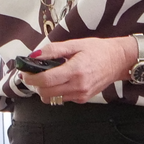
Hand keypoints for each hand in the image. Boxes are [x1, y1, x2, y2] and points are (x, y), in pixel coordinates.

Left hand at [18, 37, 135, 103]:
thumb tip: (34, 55)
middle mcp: (78, 86)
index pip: (46, 80)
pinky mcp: (83, 99)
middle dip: (35, 85)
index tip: (25, 72)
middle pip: (46, 93)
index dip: (31, 78)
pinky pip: (62, 99)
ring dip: (43, 90)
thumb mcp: (74, 44)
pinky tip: (59, 81)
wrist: (118, 60)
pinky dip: (55, 92)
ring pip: (52, 99)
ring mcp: (81, 95)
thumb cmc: (97, 50)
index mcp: (75, 70)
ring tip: (45, 77)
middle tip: (32, 74)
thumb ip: (52, 50)